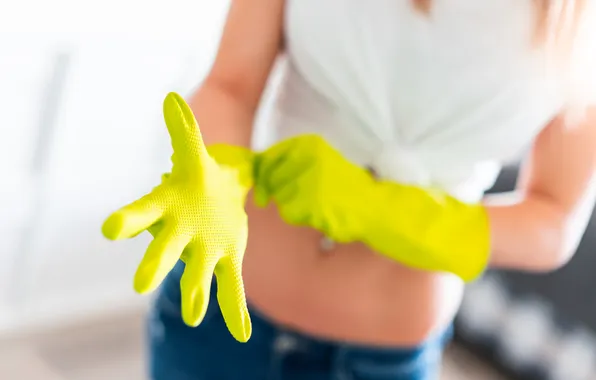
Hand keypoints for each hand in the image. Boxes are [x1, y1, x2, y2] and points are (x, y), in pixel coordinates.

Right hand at [102, 92, 251, 341]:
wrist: (219, 195)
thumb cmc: (199, 177)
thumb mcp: (194, 154)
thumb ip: (184, 130)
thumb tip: (171, 98)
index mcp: (167, 208)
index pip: (142, 213)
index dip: (128, 220)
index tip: (112, 229)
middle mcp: (180, 235)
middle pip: (164, 251)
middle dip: (155, 265)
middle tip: (141, 285)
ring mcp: (203, 251)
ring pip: (197, 274)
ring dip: (194, 293)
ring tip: (192, 315)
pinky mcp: (228, 260)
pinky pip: (231, 287)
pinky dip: (234, 310)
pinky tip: (239, 334)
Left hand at [253, 134, 375, 242]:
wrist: (373, 206)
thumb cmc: (346, 186)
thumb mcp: (321, 162)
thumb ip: (292, 163)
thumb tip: (259, 173)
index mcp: (309, 144)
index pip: (269, 155)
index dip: (261, 172)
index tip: (261, 184)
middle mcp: (306, 157)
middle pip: (270, 178)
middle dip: (276, 191)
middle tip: (295, 200)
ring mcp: (307, 180)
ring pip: (278, 196)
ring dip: (290, 205)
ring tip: (314, 205)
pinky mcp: (308, 202)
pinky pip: (288, 212)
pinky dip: (299, 217)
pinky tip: (317, 214)